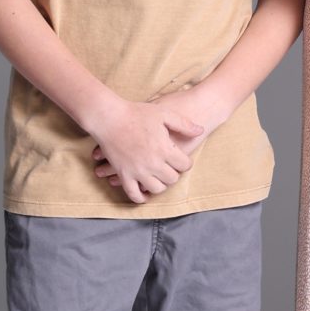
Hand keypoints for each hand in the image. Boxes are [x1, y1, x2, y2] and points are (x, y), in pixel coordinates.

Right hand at [89, 98, 203, 203]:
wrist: (109, 117)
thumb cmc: (136, 113)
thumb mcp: (164, 114)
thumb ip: (184, 124)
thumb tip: (200, 131)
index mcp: (164, 148)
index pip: (184, 166)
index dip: (186, 163)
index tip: (182, 160)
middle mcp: (152, 163)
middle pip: (172, 179)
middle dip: (174, 174)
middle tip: (171, 168)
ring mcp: (137, 171)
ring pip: (156, 189)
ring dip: (160, 185)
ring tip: (159, 178)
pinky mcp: (123, 174)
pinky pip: (133, 194)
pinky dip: (140, 198)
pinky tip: (145, 194)